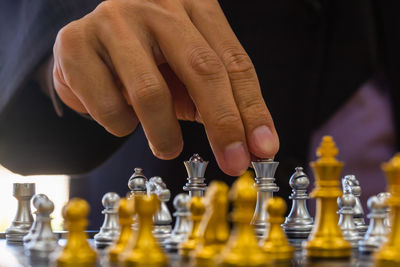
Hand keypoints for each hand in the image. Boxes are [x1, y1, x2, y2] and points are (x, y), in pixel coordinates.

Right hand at [53, 0, 278, 175]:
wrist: (89, 41)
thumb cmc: (149, 58)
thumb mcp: (188, 71)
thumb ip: (218, 99)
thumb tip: (249, 145)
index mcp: (195, 8)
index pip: (234, 62)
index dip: (252, 110)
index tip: (263, 149)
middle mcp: (157, 6)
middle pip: (202, 69)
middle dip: (223, 124)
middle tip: (233, 162)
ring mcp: (114, 21)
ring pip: (151, 93)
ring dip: (164, 134)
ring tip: (168, 146)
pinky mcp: (75, 43)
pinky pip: (108, 105)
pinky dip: (120, 125)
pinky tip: (122, 115)